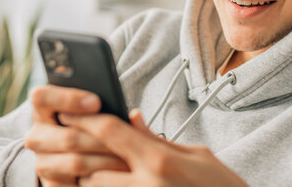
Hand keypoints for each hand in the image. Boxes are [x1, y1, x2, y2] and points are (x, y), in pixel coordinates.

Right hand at [25, 85, 128, 185]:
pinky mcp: (52, 186)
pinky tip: (118, 175)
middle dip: (101, 139)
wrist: (77, 156)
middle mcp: (37, 136)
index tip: (97, 102)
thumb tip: (135, 116)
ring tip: (129, 158)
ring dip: (106, 161)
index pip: (41, 97)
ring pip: (76, 163)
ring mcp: (43, 163)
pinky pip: (77, 185)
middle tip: (125, 138)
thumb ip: (108, 105)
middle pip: (67, 137)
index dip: (68, 99)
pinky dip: (100, 180)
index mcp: (43, 109)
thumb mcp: (93, 111)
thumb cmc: (90, 124)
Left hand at [58, 109, 248, 186]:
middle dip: (84, 157)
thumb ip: (157, 139)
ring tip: (96, 168)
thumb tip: (131, 119)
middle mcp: (146, 186)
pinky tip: (111, 181)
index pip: (111, 132)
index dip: (86, 119)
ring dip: (92, 180)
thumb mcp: (195, 153)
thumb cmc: (221, 185)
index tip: (70, 112)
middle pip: (92, 168)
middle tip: (79, 146)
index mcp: (160, 161)